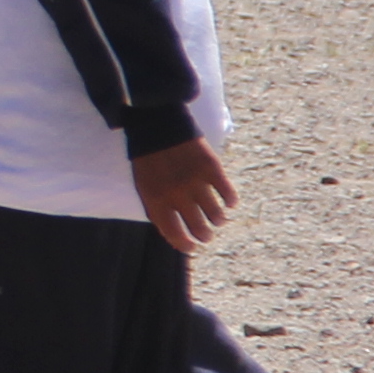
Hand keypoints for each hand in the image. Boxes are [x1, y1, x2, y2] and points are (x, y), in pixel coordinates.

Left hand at [132, 135, 237, 252]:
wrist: (156, 124)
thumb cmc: (147, 158)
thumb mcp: (142, 185)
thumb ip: (156, 208)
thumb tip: (173, 233)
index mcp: (156, 199)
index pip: (174, 232)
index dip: (185, 244)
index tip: (192, 248)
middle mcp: (177, 194)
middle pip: (199, 228)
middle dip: (205, 235)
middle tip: (207, 235)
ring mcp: (196, 182)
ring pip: (216, 215)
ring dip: (218, 220)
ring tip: (217, 219)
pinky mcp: (212, 169)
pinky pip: (228, 194)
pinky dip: (231, 201)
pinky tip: (229, 202)